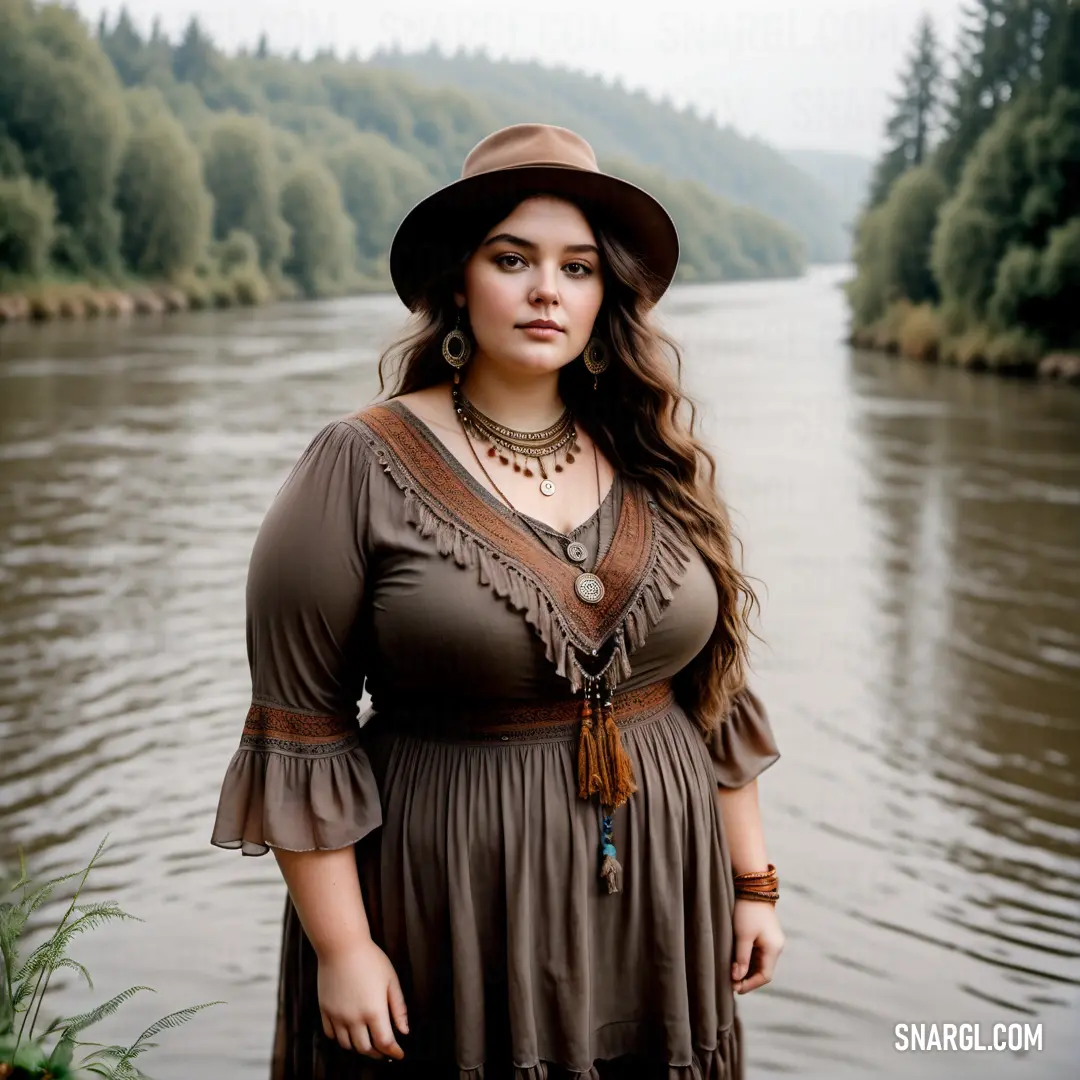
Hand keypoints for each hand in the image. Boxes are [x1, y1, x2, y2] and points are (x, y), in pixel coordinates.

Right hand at [317, 939, 408, 1057]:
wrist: (341, 946)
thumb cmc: (370, 959)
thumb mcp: (391, 980)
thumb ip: (398, 1008)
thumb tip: (404, 1031)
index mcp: (374, 1010)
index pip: (385, 1043)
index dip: (393, 1052)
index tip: (399, 1054)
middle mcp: (354, 1018)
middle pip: (365, 1048)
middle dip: (378, 1053)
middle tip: (385, 1051)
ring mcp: (337, 1016)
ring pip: (347, 1045)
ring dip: (359, 1047)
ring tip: (368, 1042)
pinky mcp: (325, 1010)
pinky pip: (331, 1035)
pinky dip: (341, 1039)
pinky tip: (349, 1033)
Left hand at [731, 898, 783, 993]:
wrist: (752, 887)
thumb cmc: (746, 911)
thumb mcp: (742, 936)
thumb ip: (741, 958)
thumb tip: (737, 978)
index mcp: (774, 948)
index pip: (765, 976)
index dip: (750, 984)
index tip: (734, 988)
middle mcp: (776, 946)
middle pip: (763, 970)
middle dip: (747, 978)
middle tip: (730, 983)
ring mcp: (772, 940)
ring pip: (760, 962)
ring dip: (747, 969)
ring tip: (731, 973)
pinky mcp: (765, 935)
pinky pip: (758, 953)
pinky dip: (748, 960)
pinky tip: (735, 961)